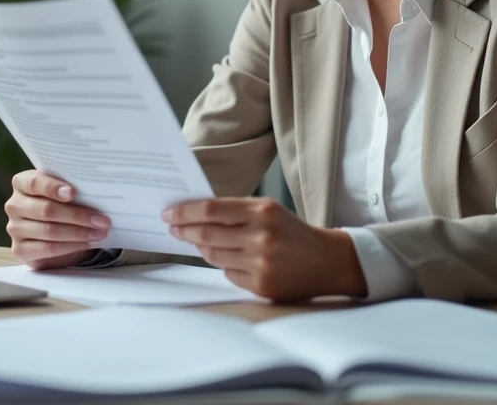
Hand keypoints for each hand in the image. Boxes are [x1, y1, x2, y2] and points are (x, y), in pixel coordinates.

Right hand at [5, 170, 111, 269]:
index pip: (34, 183)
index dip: (53, 188)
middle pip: (46, 210)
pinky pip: (48, 249)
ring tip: (100, 232)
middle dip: (77, 215)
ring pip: (49, 231)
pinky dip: (71, 246)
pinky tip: (87, 242)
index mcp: (21, 183)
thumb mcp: (63, 191)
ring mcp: (14, 228)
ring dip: (79, 233)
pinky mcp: (20, 250)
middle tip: (102, 219)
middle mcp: (14, 205)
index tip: (73, 193)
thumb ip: (71, 188)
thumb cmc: (62, 204)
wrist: (55, 232)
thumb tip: (96, 190)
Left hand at [163, 197, 367, 301]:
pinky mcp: (261, 286)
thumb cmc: (292, 232)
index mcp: (262, 211)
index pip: (211, 210)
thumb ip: (236, 211)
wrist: (327, 261)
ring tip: (196, 241)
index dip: (185, 211)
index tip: (169, 212)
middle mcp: (261, 237)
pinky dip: (224, 265)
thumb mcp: (269, 210)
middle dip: (184, 230)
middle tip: (172, 227)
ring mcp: (260, 264)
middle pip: (207, 233)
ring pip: (213, 256)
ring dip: (201, 248)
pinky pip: (227, 273)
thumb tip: (195, 215)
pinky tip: (230, 258)